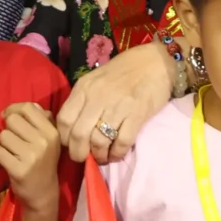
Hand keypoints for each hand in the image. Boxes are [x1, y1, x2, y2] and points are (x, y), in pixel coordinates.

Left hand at [0, 102, 62, 215]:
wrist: (43, 194)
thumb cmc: (44, 162)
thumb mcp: (49, 139)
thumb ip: (40, 119)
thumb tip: (21, 107)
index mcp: (52, 132)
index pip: (28, 108)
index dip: (13, 109)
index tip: (7, 116)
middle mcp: (43, 142)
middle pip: (12, 120)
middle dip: (9, 128)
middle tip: (14, 140)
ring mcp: (31, 156)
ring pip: (3, 136)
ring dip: (4, 144)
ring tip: (14, 153)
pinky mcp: (18, 169)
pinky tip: (8, 161)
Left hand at [56, 41, 173, 163]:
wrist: (156, 62)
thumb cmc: (125, 70)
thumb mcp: (96, 79)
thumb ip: (84, 99)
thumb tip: (74, 128)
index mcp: (84, 88)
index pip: (64, 119)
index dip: (64, 138)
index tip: (71, 145)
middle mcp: (97, 97)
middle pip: (78, 134)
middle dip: (78, 153)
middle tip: (84, 158)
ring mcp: (117, 106)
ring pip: (99, 141)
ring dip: (99, 155)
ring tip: (102, 157)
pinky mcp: (137, 114)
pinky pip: (122, 142)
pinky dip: (117, 153)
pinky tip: (116, 154)